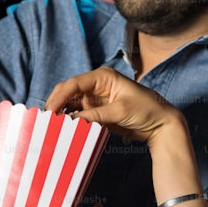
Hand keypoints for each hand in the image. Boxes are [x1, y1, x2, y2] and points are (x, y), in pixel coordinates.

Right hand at [45, 67, 185, 148]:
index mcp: (103, 77)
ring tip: (50, 127)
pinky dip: (72, 122)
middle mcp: (97, 85)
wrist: (161, 124)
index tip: (49, 111)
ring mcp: (96, 99)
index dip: (59, 96)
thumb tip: (72, 121)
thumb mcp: (120, 111)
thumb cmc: (147, 110)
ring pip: (72, 104)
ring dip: (62, 114)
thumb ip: (95, 116)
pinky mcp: (98, 112)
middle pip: (69, 92)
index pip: (74, 83)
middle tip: (45, 120)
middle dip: (56, 104)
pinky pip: (80, 115)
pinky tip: (64, 130)